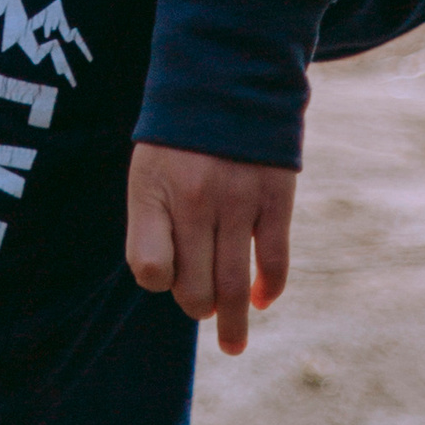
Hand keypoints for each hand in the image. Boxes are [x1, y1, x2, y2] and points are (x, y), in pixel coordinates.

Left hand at [126, 143, 296, 355]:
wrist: (230, 79)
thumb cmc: (180, 141)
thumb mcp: (148, 172)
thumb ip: (152, 225)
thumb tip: (170, 286)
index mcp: (155, 191)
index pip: (149, 268)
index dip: (160, 279)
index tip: (168, 273)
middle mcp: (195, 199)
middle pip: (194, 286)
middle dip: (197, 307)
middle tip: (202, 310)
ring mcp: (239, 199)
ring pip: (234, 282)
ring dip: (233, 322)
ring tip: (232, 345)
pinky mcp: (276, 197)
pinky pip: (274, 258)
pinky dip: (269, 287)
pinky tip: (261, 300)